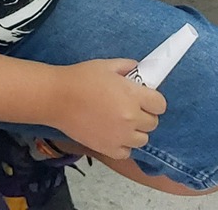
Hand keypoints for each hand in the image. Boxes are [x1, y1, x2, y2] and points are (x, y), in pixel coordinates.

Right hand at [50, 59, 164, 159]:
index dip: (154, 101)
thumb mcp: (106, 65)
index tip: (146, 98)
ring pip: (143, 139)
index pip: (160, 104)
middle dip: (145, 115)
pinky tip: (114, 135)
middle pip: (153, 123)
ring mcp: (120, 136)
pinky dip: (123, 145)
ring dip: (136, 131)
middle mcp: (131, 118)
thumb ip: (127, 67)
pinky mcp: (108, 149)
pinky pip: (127, 152)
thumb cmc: (80, 78)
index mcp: (132, 96)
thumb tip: (139, 70)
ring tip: (122, 123)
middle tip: (131, 108)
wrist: (57, 98)